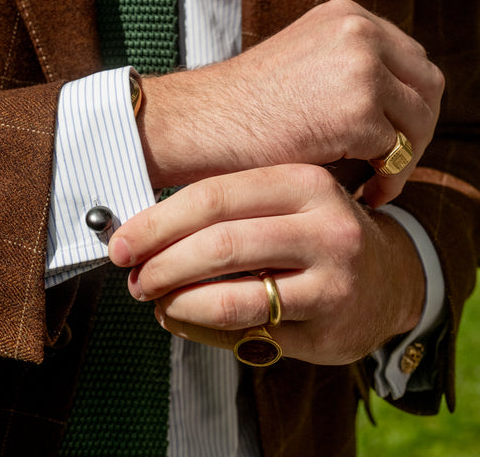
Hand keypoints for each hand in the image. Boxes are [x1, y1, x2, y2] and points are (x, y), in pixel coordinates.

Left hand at [109, 164, 424, 364]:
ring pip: (230, 295)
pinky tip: (180, 317)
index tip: (121, 239)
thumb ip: (231, 204)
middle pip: (220, 243)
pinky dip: (199, 326)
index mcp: (304, 181)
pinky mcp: (327, 326)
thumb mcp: (288, 199)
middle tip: (132, 275)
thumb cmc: (317, 232)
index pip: (215, 195)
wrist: (391, 277)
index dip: (158, 220)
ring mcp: (332, 279)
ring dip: (176, 300)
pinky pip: (246, 332)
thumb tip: (143, 226)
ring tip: (153, 298)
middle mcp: (325, 226)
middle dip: (161, 262)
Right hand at [139, 0, 443, 204]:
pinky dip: (386, 176)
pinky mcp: (358, 110)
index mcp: (347, 15)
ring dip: (406, 155)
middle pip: (427, 85)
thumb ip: (351, 68)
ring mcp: (361, 67)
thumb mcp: (305, 63)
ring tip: (377, 178)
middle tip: (393, 161)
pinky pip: (396, 152)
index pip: (411, 59)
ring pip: (420, 120)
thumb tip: (403, 109)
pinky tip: (364, 189)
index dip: (409, 102)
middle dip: (418, 129)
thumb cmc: (246, 106)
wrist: (201, 121)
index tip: (395, 135)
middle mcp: (360, 31)